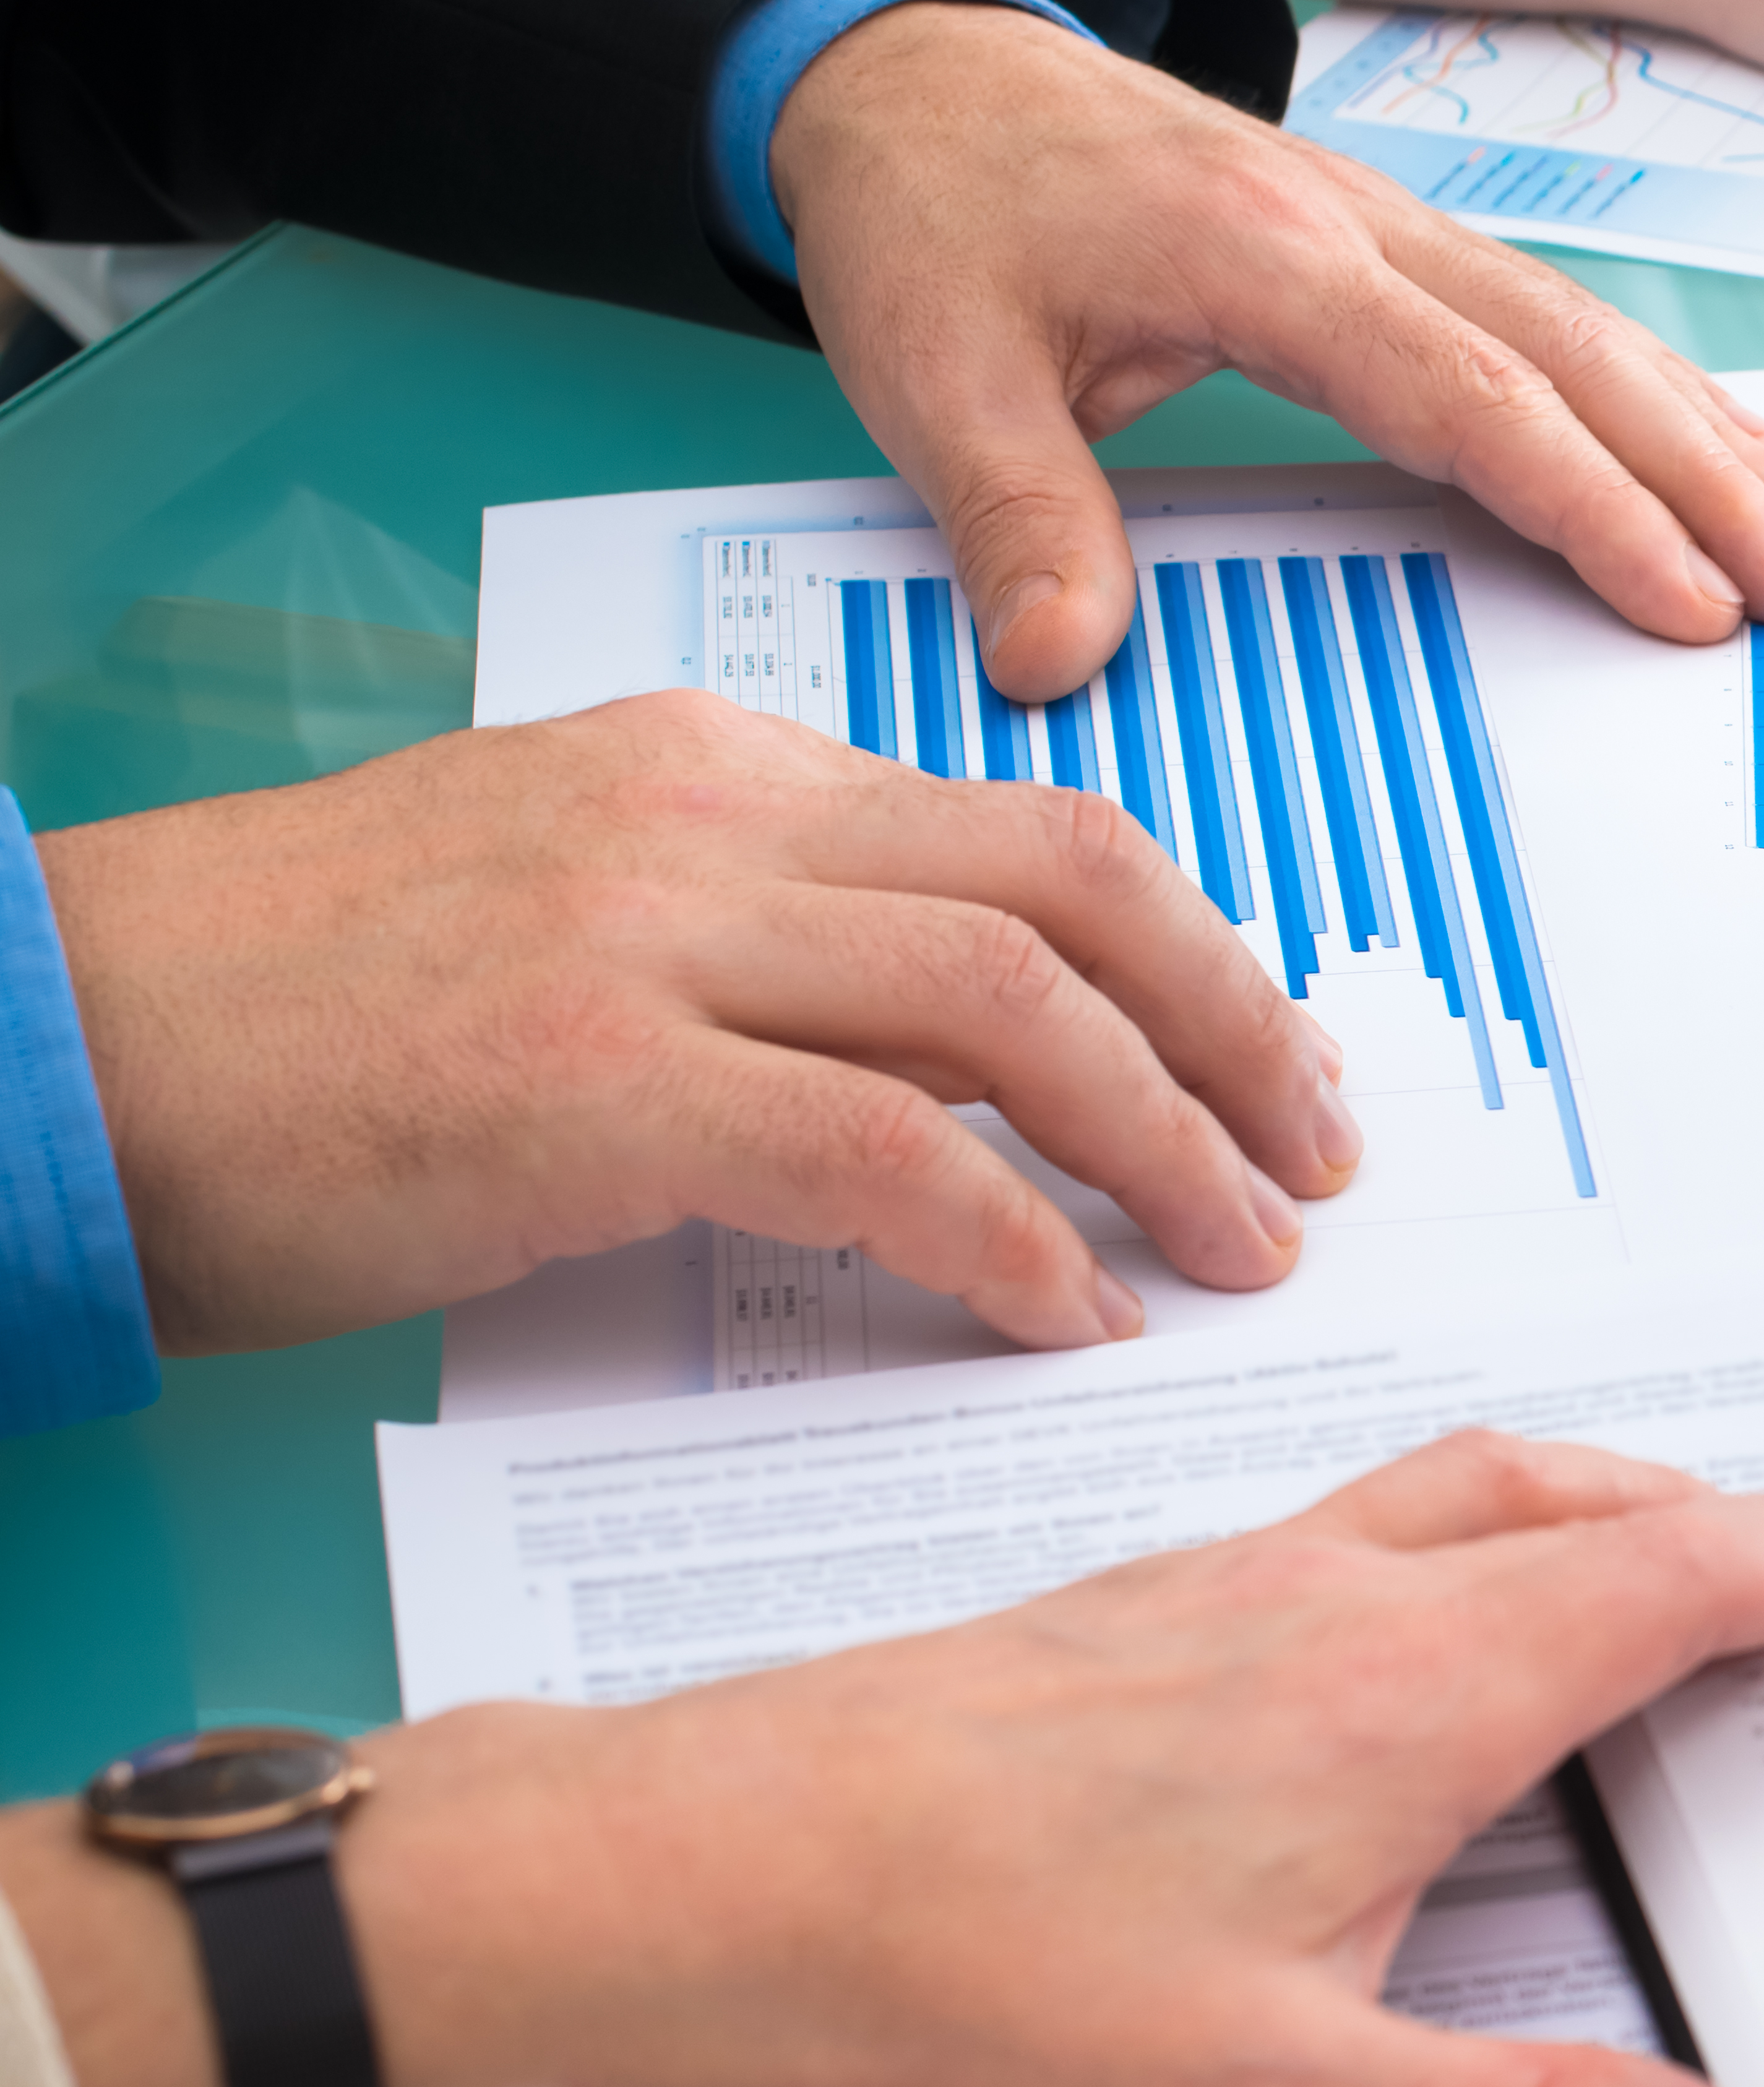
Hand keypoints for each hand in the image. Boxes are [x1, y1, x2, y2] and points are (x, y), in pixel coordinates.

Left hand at [17, 1433, 1763, 2086]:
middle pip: (1587, 1504)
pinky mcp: (1140, 1599)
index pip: (1666, 1584)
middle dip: (1735, 1517)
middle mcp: (1332, 1598)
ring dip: (1605, 1494)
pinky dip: (1470, 1510)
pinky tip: (1421, 1585)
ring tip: (1668, 1533)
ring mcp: (1228, 1581)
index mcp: (1408, 1693)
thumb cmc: (974, 1973)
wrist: (722, 1874)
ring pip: (1468, 1483)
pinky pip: (1362, 1503)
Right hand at [40, 691, 1353, 1354]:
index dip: (1186, 950)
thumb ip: (751, 948)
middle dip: (1236, 1025)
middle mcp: (708, 821)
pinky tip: (1062, 1312)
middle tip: (1314, 1155)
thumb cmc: (289, 1017)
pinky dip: (1006, 1237)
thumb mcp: (562, 923)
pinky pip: (880, 1149)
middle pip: (1078, 889)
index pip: (1030, 833)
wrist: (58, 1039)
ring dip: (1162, 1137)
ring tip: (1237, 1250)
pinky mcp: (591, 1080)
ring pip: (1015, 1005)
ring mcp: (651, 939)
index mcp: (714, 774)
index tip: (1265, 1060)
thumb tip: (934, 1054)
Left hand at [774, 0, 1763, 701]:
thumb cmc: (935, 212)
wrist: (910, 69)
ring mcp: (1383, 221)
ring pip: (1584, 329)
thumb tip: (1056, 663)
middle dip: (1705, 479)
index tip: (1686, 603)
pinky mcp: (1384, 234)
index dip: (1591, 507)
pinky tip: (1715, 436)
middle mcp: (1354, 227)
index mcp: (1265, 259)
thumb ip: (1014, 518)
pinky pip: (1546, 312)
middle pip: (1575, 359)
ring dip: (1702, 431)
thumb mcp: (936, 369)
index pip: (1472, 399)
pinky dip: (1648, 383)